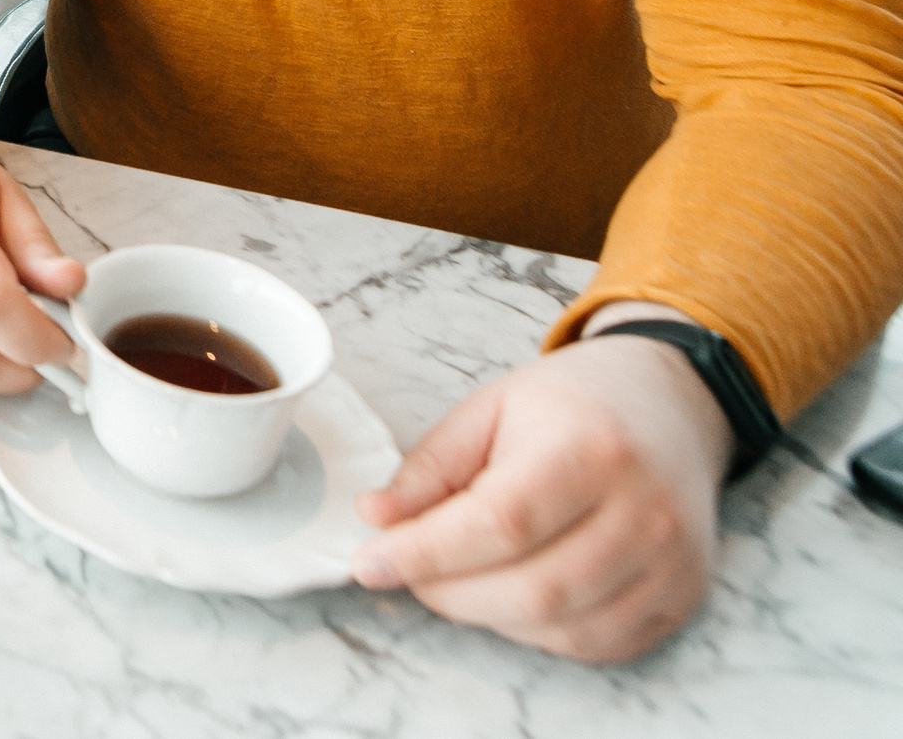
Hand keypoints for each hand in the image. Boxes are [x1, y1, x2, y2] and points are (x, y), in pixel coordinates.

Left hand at [352, 313, 732, 662]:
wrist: (668, 404)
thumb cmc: (571, 405)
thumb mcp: (489, 409)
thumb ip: (431, 468)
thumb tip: (377, 520)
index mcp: (591, 449)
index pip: (501, 523)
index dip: (427, 553)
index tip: (368, 563)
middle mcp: (645, 512)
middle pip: (533, 589)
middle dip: (449, 592)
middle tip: (406, 570)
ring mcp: (671, 563)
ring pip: (563, 627)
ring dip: (488, 616)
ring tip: (457, 577)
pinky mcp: (681, 597)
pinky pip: (596, 644)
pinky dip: (537, 633)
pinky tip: (510, 594)